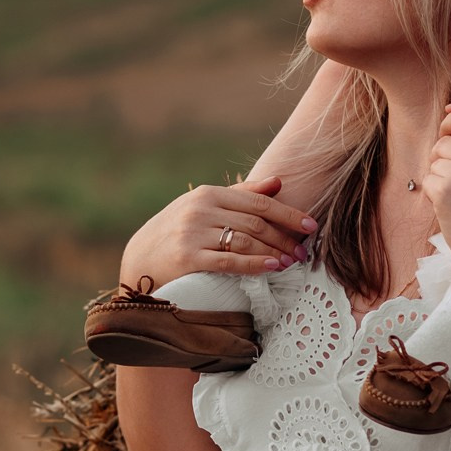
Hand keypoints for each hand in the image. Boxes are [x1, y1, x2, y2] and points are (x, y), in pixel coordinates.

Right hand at [119, 175, 317, 286]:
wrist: (139, 260)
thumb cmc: (178, 232)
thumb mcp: (205, 207)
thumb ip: (242, 194)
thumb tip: (278, 182)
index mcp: (208, 194)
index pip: (258, 201)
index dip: (288, 214)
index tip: (311, 225)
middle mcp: (201, 209)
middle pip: (255, 223)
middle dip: (285, 238)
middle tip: (304, 251)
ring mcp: (193, 233)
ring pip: (246, 241)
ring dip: (274, 252)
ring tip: (292, 262)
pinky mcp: (188, 258)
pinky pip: (230, 261)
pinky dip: (255, 265)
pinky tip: (272, 268)